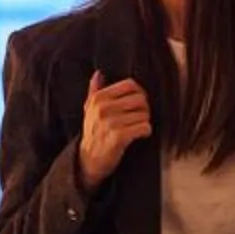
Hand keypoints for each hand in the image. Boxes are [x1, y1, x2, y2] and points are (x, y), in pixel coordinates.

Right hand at [77, 70, 152, 193]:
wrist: (88, 159)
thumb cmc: (93, 132)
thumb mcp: (89, 109)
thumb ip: (94, 91)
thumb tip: (98, 74)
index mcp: (98, 98)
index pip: (130, 84)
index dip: (139, 92)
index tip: (138, 103)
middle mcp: (104, 108)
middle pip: (140, 99)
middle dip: (144, 108)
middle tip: (140, 117)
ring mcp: (111, 122)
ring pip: (144, 114)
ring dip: (145, 121)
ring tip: (138, 127)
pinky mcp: (119, 137)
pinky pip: (144, 127)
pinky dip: (146, 131)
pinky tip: (140, 135)